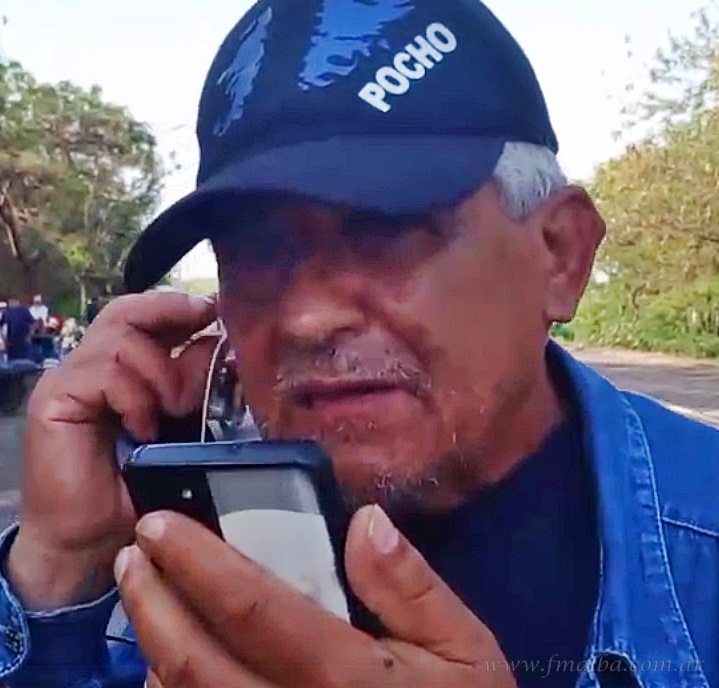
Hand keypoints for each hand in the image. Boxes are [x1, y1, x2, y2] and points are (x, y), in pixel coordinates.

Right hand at [7, 292, 217, 608]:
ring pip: (122, 339)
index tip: (219, 309)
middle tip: (205, 321)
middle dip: (172, 311)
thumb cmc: (136, 488)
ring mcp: (70, 379)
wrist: (90, 542)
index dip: (182, 306)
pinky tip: (144, 428)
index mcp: (123, 367)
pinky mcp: (55, 399)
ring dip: (161, 371)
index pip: (146, 314)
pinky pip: (104, 373)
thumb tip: (218, 345)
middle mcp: (92, 365)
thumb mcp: (179, 428)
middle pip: (128, 311)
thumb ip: (192, 387)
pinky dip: (135, 396)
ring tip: (175, 409)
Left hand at [117, 506, 517, 686]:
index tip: (159, 524)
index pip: (252, 609)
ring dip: (151, 646)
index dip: (198, 563)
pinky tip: (164, 661)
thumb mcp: (464, 649)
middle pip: (196, 661)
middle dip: (152, 602)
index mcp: (342, 677)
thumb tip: (365, 520)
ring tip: (142, 593)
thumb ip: (412, 586)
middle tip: (132, 554)